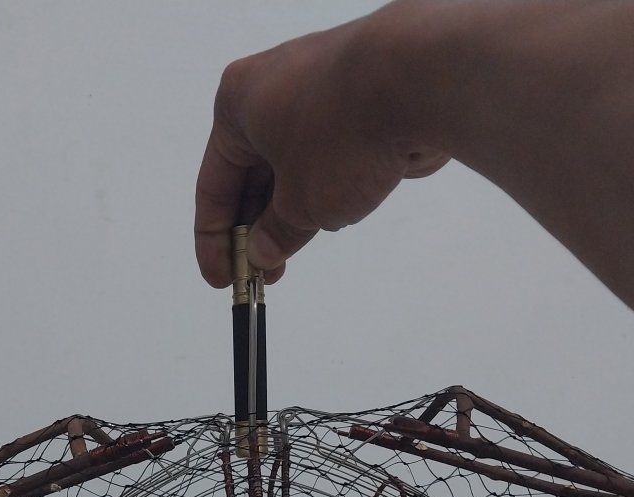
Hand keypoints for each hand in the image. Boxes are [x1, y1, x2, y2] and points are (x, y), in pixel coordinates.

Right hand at [194, 10, 448, 286]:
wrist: (420, 83)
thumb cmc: (343, 130)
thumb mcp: (299, 205)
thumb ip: (276, 234)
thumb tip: (264, 252)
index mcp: (239, 104)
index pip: (213, 185)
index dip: (214, 241)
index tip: (222, 276)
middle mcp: (273, 89)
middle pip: (252, 174)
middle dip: (256, 228)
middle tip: (260, 272)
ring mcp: (318, 90)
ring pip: (292, 164)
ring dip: (291, 209)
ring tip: (294, 250)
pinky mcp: (358, 99)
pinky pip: (328, 155)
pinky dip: (325, 187)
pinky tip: (333, 216)